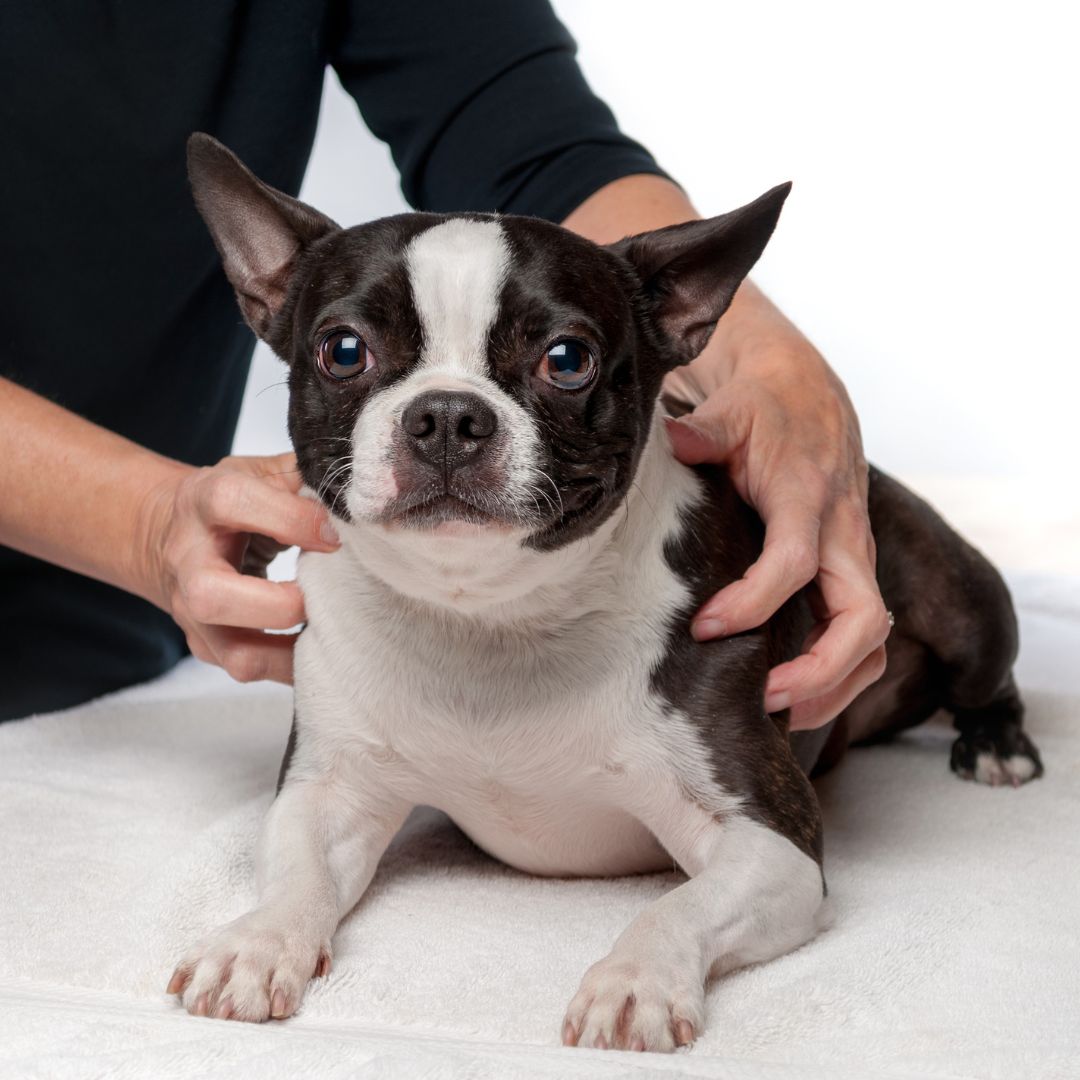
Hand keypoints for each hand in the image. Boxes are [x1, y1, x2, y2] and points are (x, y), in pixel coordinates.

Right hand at [140, 452, 339, 684]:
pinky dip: (293, 666)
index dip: (292, 518)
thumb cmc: (233, 503)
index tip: (335, 535)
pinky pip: (251, 669)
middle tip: (325, 593)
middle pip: (212, 594)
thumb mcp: (262, 474)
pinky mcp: (206, 644)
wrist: (173, 536)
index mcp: (204, 501)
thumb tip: (368, 489)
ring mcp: (192, 611)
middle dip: (281, 604)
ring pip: (235, 652)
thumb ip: (307, 476)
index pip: (234, 503)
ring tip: (334, 628)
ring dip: (295, 650)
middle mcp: (188, 560)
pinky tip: (323, 647)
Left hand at [664, 346, 890, 729]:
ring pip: (874, 640)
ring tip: (777, 712)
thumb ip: (702, 430)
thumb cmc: (764, 405)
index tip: (704, 627)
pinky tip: (793, 693)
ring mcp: (856, 555)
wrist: (807, 390)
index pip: (796, 563)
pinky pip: (864, 635)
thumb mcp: (729, 408)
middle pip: (862, 620)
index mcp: (809, 495)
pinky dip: (839, 674)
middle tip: (759, 697)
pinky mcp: (852, 569)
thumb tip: (672, 440)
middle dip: (817, 670)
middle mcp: (845, 532)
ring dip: (834, 685)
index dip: (753, 603)